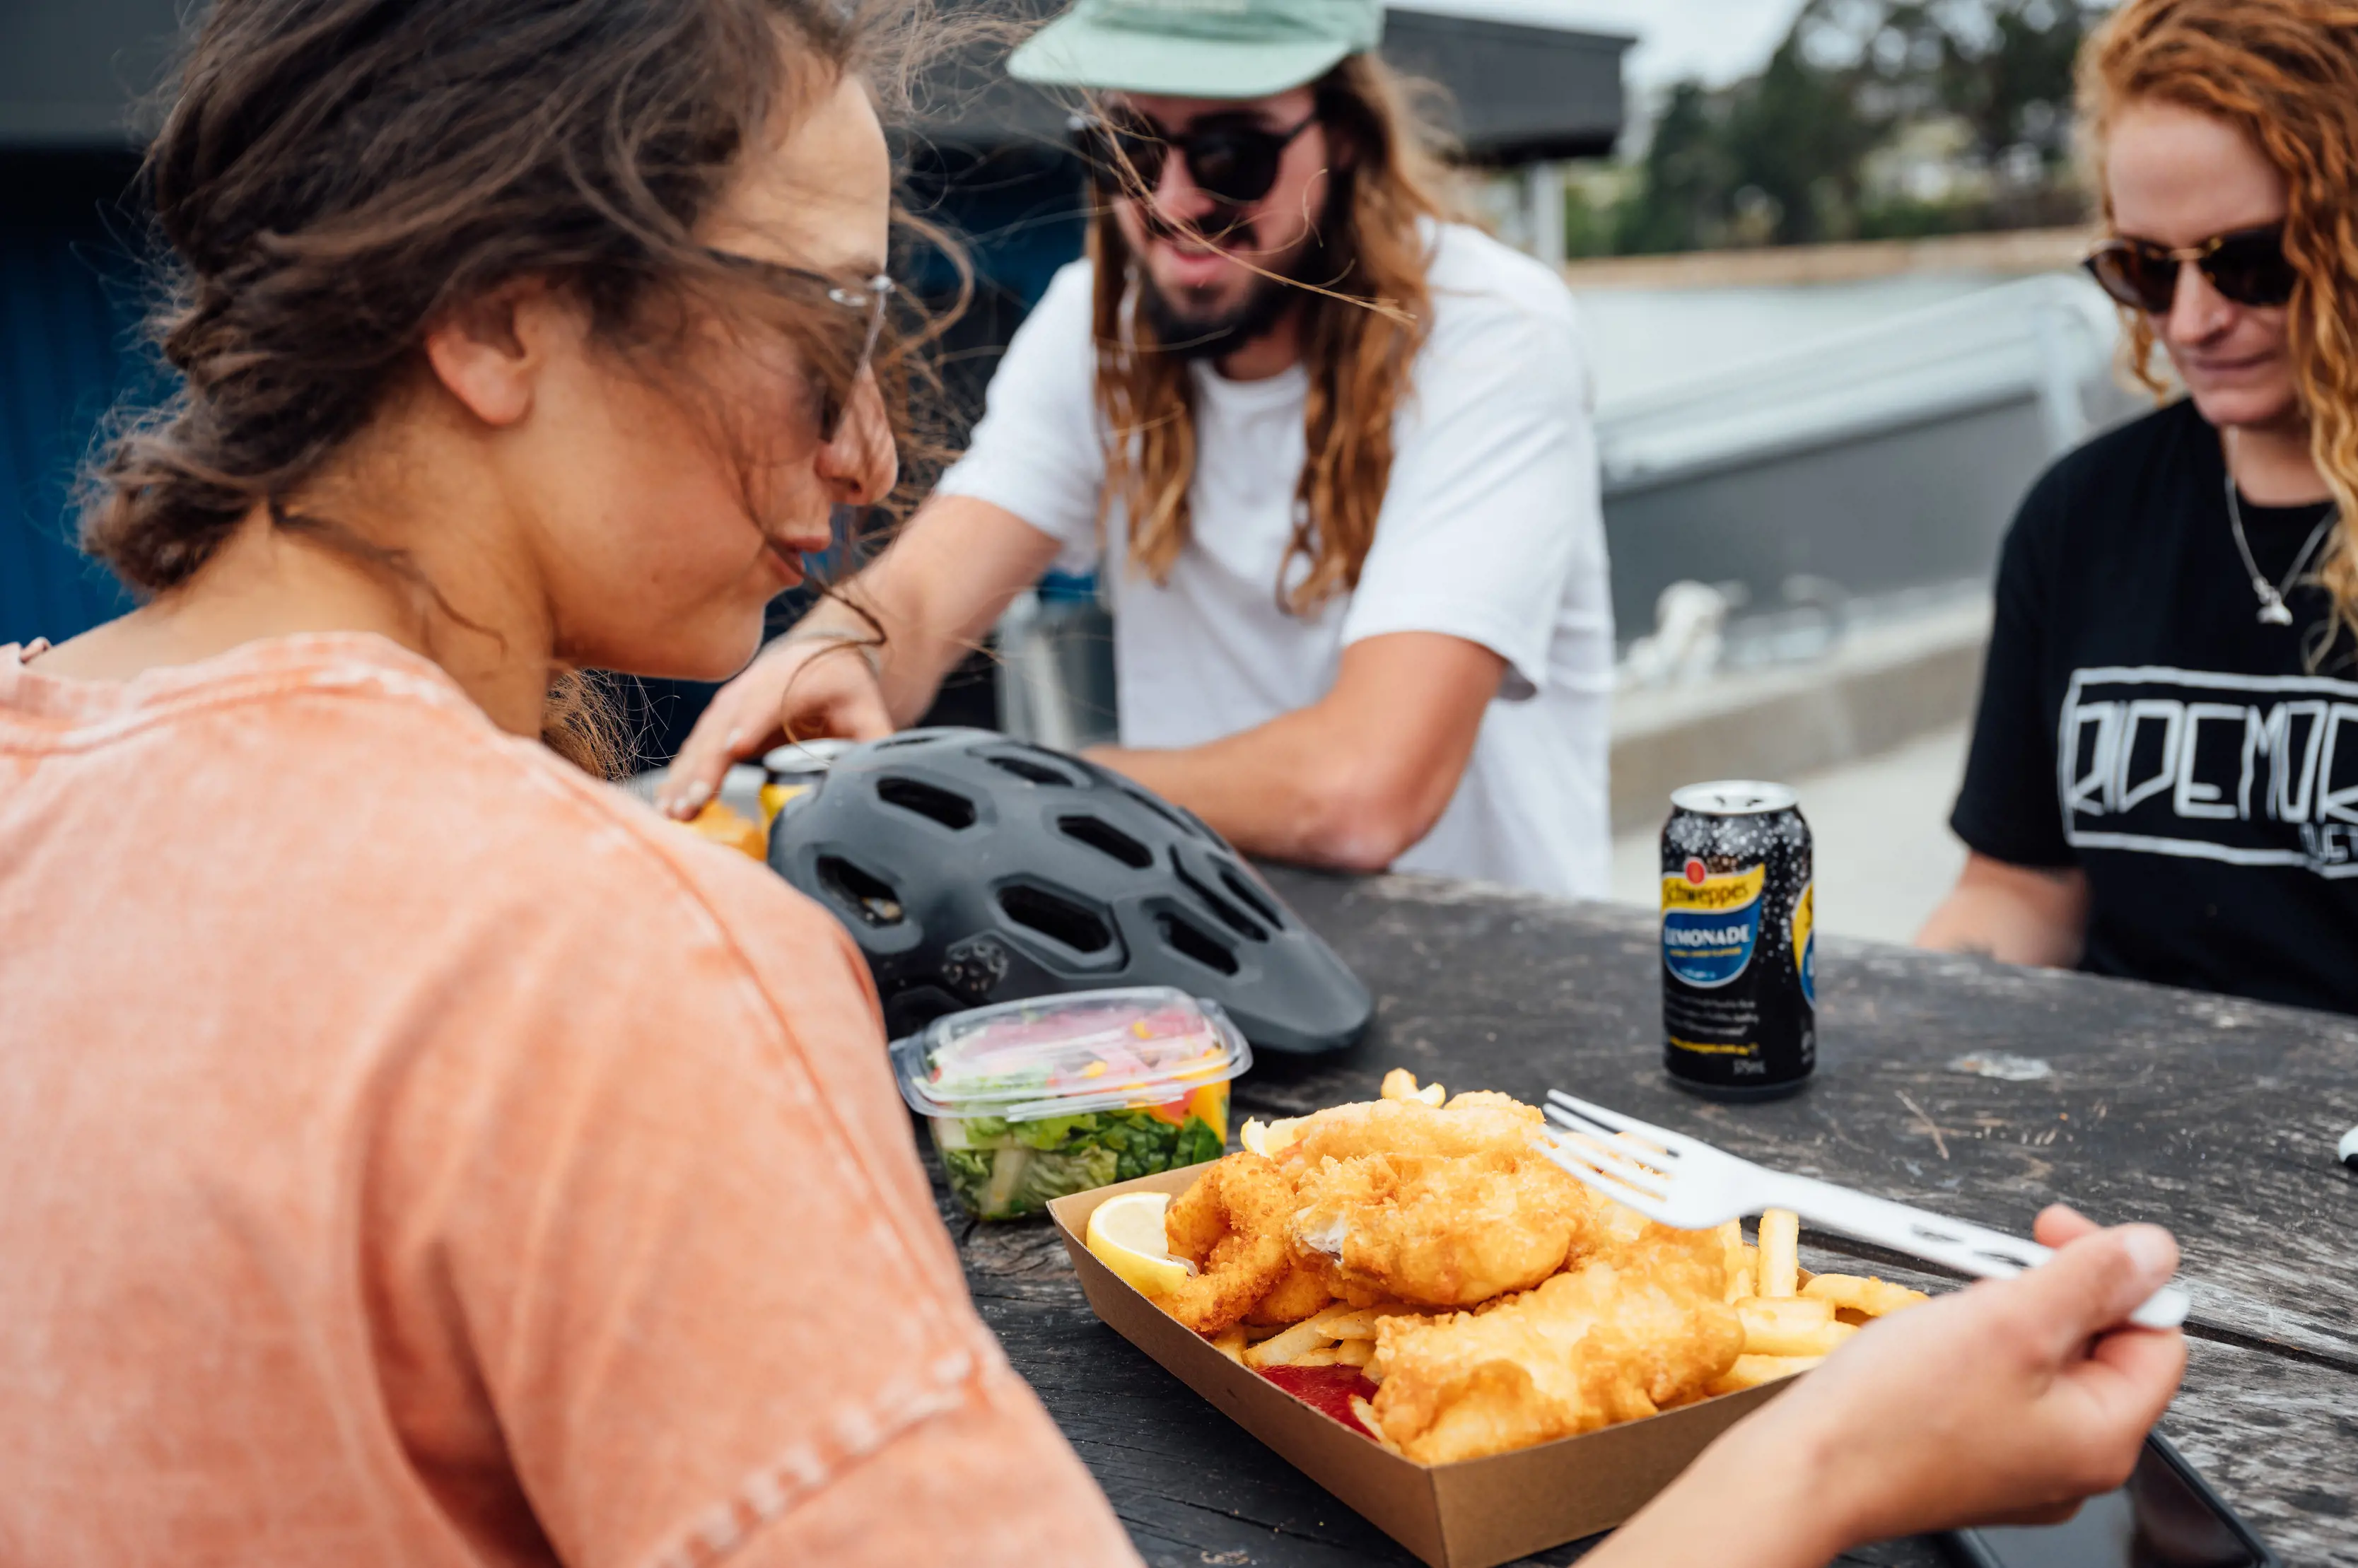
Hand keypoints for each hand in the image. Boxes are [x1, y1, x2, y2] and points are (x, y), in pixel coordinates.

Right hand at [657, 636, 891, 818]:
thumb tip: (887, 777)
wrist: (816, 656)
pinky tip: (666, 808)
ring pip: (701, 742)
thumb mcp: (866, 709)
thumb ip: (875, 742)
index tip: (737, 748)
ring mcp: (727, 705)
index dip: (752, 724)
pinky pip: (693, 751)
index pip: (768, 701)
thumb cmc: (842, 686)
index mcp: (792, 680)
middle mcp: (750, 689)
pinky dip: (679, 778)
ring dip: (684, 778)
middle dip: (707, 766)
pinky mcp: (715, 723)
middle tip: (695, 802)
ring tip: (673, 814)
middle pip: (724, 727)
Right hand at [1596, 1207, 2186, 1567]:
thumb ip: (2090, 1277)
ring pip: (2044, 1365)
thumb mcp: (2007, 1319)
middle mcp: (2073, 1462)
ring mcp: (2021, 1465)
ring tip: (1956, 1304)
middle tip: (1995, 1266)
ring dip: (2008, 1316)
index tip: (2056, 1237)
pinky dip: (1976, 1351)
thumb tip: (2152, 1252)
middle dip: (2049, 1291)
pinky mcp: (1972, 1459)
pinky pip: (2001, 1389)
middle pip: (2099, 1348)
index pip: (2156, 1335)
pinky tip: (1935, 1340)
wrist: (1806, 1471)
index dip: (2113, 1273)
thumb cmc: (1893, 1416)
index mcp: (2103, 1438)